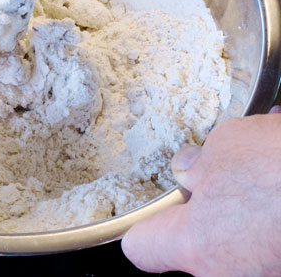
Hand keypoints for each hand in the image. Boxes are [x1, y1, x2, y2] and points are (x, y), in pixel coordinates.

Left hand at [121, 107, 280, 274]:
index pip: (142, 248)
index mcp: (195, 245)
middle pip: (198, 247)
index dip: (147, 225)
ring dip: (251, 209)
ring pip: (243, 244)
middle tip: (230, 178)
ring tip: (269, 166)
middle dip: (211, 211)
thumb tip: (190, 167)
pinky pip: (271, 245)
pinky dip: (275, 217)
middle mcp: (228, 276)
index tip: (160, 211)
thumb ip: (199, 161)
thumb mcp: (231, 145)